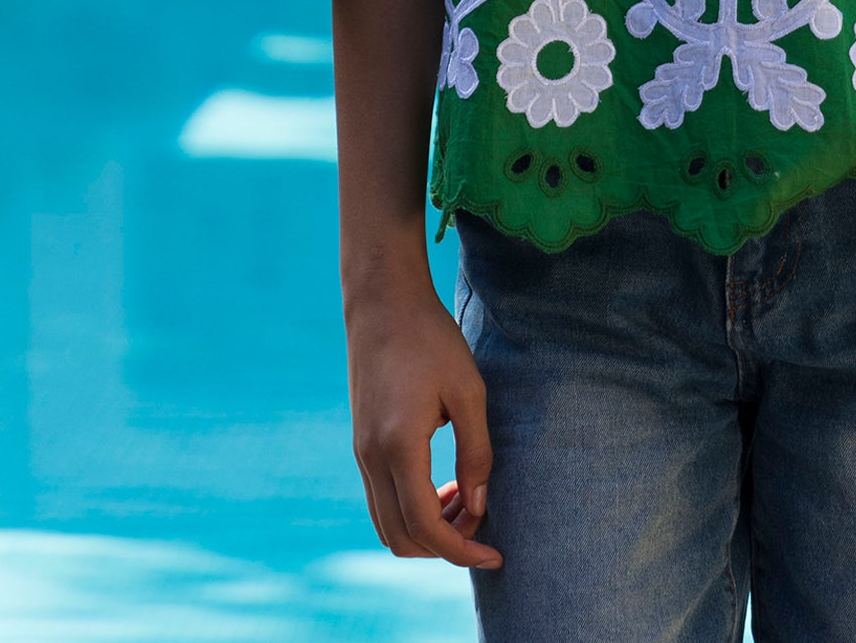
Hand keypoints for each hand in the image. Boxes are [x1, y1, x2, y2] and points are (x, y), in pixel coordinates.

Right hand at [345, 282, 502, 569]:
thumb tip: (478, 504)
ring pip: (388, 524)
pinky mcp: (361, 444)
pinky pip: (382, 500)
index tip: (495, 555)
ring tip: (465, 499)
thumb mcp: (468, 390)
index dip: (461, 550)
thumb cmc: (431, 338)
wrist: (383, 301)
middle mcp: (371, 458)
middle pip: (402, 537)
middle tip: (482, 518)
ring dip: (427, 529)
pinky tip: (443, 484)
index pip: (425, 525)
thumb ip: (475, 452)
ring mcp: (360, 453)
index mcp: (398, 446)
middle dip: (445, 544)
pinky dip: (411, 509)